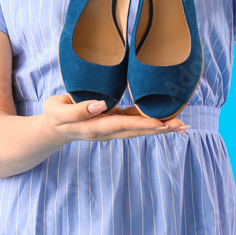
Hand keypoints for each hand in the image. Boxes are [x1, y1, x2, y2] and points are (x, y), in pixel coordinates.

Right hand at [40, 94, 187, 142]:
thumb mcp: (57, 110)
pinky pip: (135, 123)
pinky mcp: (114, 122)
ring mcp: (112, 128)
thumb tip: (100, 105)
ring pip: (139, 129)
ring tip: (182, 125)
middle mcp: (107, 131)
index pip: (121, 124)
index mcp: (93, 127)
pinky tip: (167, 121)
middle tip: (181, 125)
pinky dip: (152, 122)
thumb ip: (77, 109)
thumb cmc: (54, 115)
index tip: (158, 122)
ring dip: (161, 127)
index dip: (140, 123)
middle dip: (159, 128)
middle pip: (136, 131)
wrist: (53, 128)